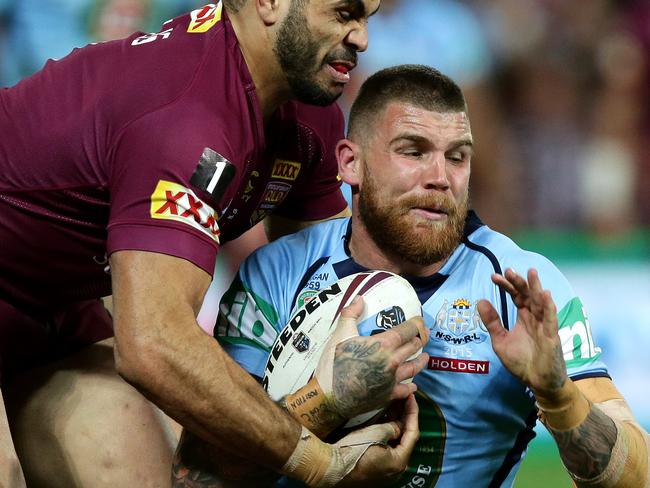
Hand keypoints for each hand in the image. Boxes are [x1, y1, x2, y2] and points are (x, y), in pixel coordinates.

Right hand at [319, 297, 428, 418]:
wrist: (329, 396)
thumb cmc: (333, 363)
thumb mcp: (340, 334)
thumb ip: (351, 314)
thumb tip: (359, 298)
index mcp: (383, 344)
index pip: (408, 331)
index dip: (416, 324)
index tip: (420, 321)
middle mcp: (392, 361)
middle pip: (413, 347)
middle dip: (421, 339)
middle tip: (424, 335)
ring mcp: (392, 380)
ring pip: (414, 368)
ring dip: (421, 361)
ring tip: (425, 357)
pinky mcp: (388, 395)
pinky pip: (406, 390)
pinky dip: (412, 386)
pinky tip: (413, 384)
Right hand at [337, 394, 419, 486]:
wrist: (332, 466)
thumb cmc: (354, 451)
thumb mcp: (376, 433)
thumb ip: (393, 427)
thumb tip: (398, 425)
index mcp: (399, 462)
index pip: (412, 433)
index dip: (412, 413)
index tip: (411, 397)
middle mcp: (395, 467)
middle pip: (405, 438)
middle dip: (404, 417)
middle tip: (404, 398)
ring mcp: (385, 467)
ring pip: (395, 441)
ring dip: (395, 423)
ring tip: (395, 403)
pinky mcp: (375, 464)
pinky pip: (386, 445)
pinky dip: (387, 431)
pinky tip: (384, 417)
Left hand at [477, 268, 567, 397]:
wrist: (537, 382)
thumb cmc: (521, 362)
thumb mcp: (500, 341)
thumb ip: (492, 322)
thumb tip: (480, 301)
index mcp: (524, 317)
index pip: (515, 296)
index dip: (506, 285)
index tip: (494, 276)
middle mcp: (535, 318)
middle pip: (528, 295)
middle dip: (519, 282)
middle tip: (508, 270)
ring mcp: (545, 326)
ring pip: (541, 302)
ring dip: (536, 287)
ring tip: (531, 272)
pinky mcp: (552, 336)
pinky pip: (551, 319)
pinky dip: (549, 307)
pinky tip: (545, 295)